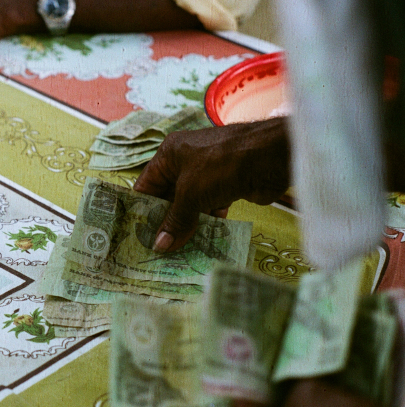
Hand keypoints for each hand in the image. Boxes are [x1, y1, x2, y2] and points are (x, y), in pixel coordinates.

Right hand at [133, 118, 290, 252]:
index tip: (135, 234)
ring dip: (186, 225)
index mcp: (170, 154)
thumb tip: (159, 247)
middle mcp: (186, 162)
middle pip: (168, 196)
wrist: (272, 156)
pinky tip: (203, 241)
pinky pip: (210, 207)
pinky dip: (206, 222)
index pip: (146, 184)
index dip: (140, 209)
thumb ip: (175, 220)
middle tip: (155, 249)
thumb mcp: (191, 193)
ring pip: (190, 204)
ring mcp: (208, 174)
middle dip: (164, 221)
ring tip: (176, 251)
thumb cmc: (222, 165)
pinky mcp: (227, 185)